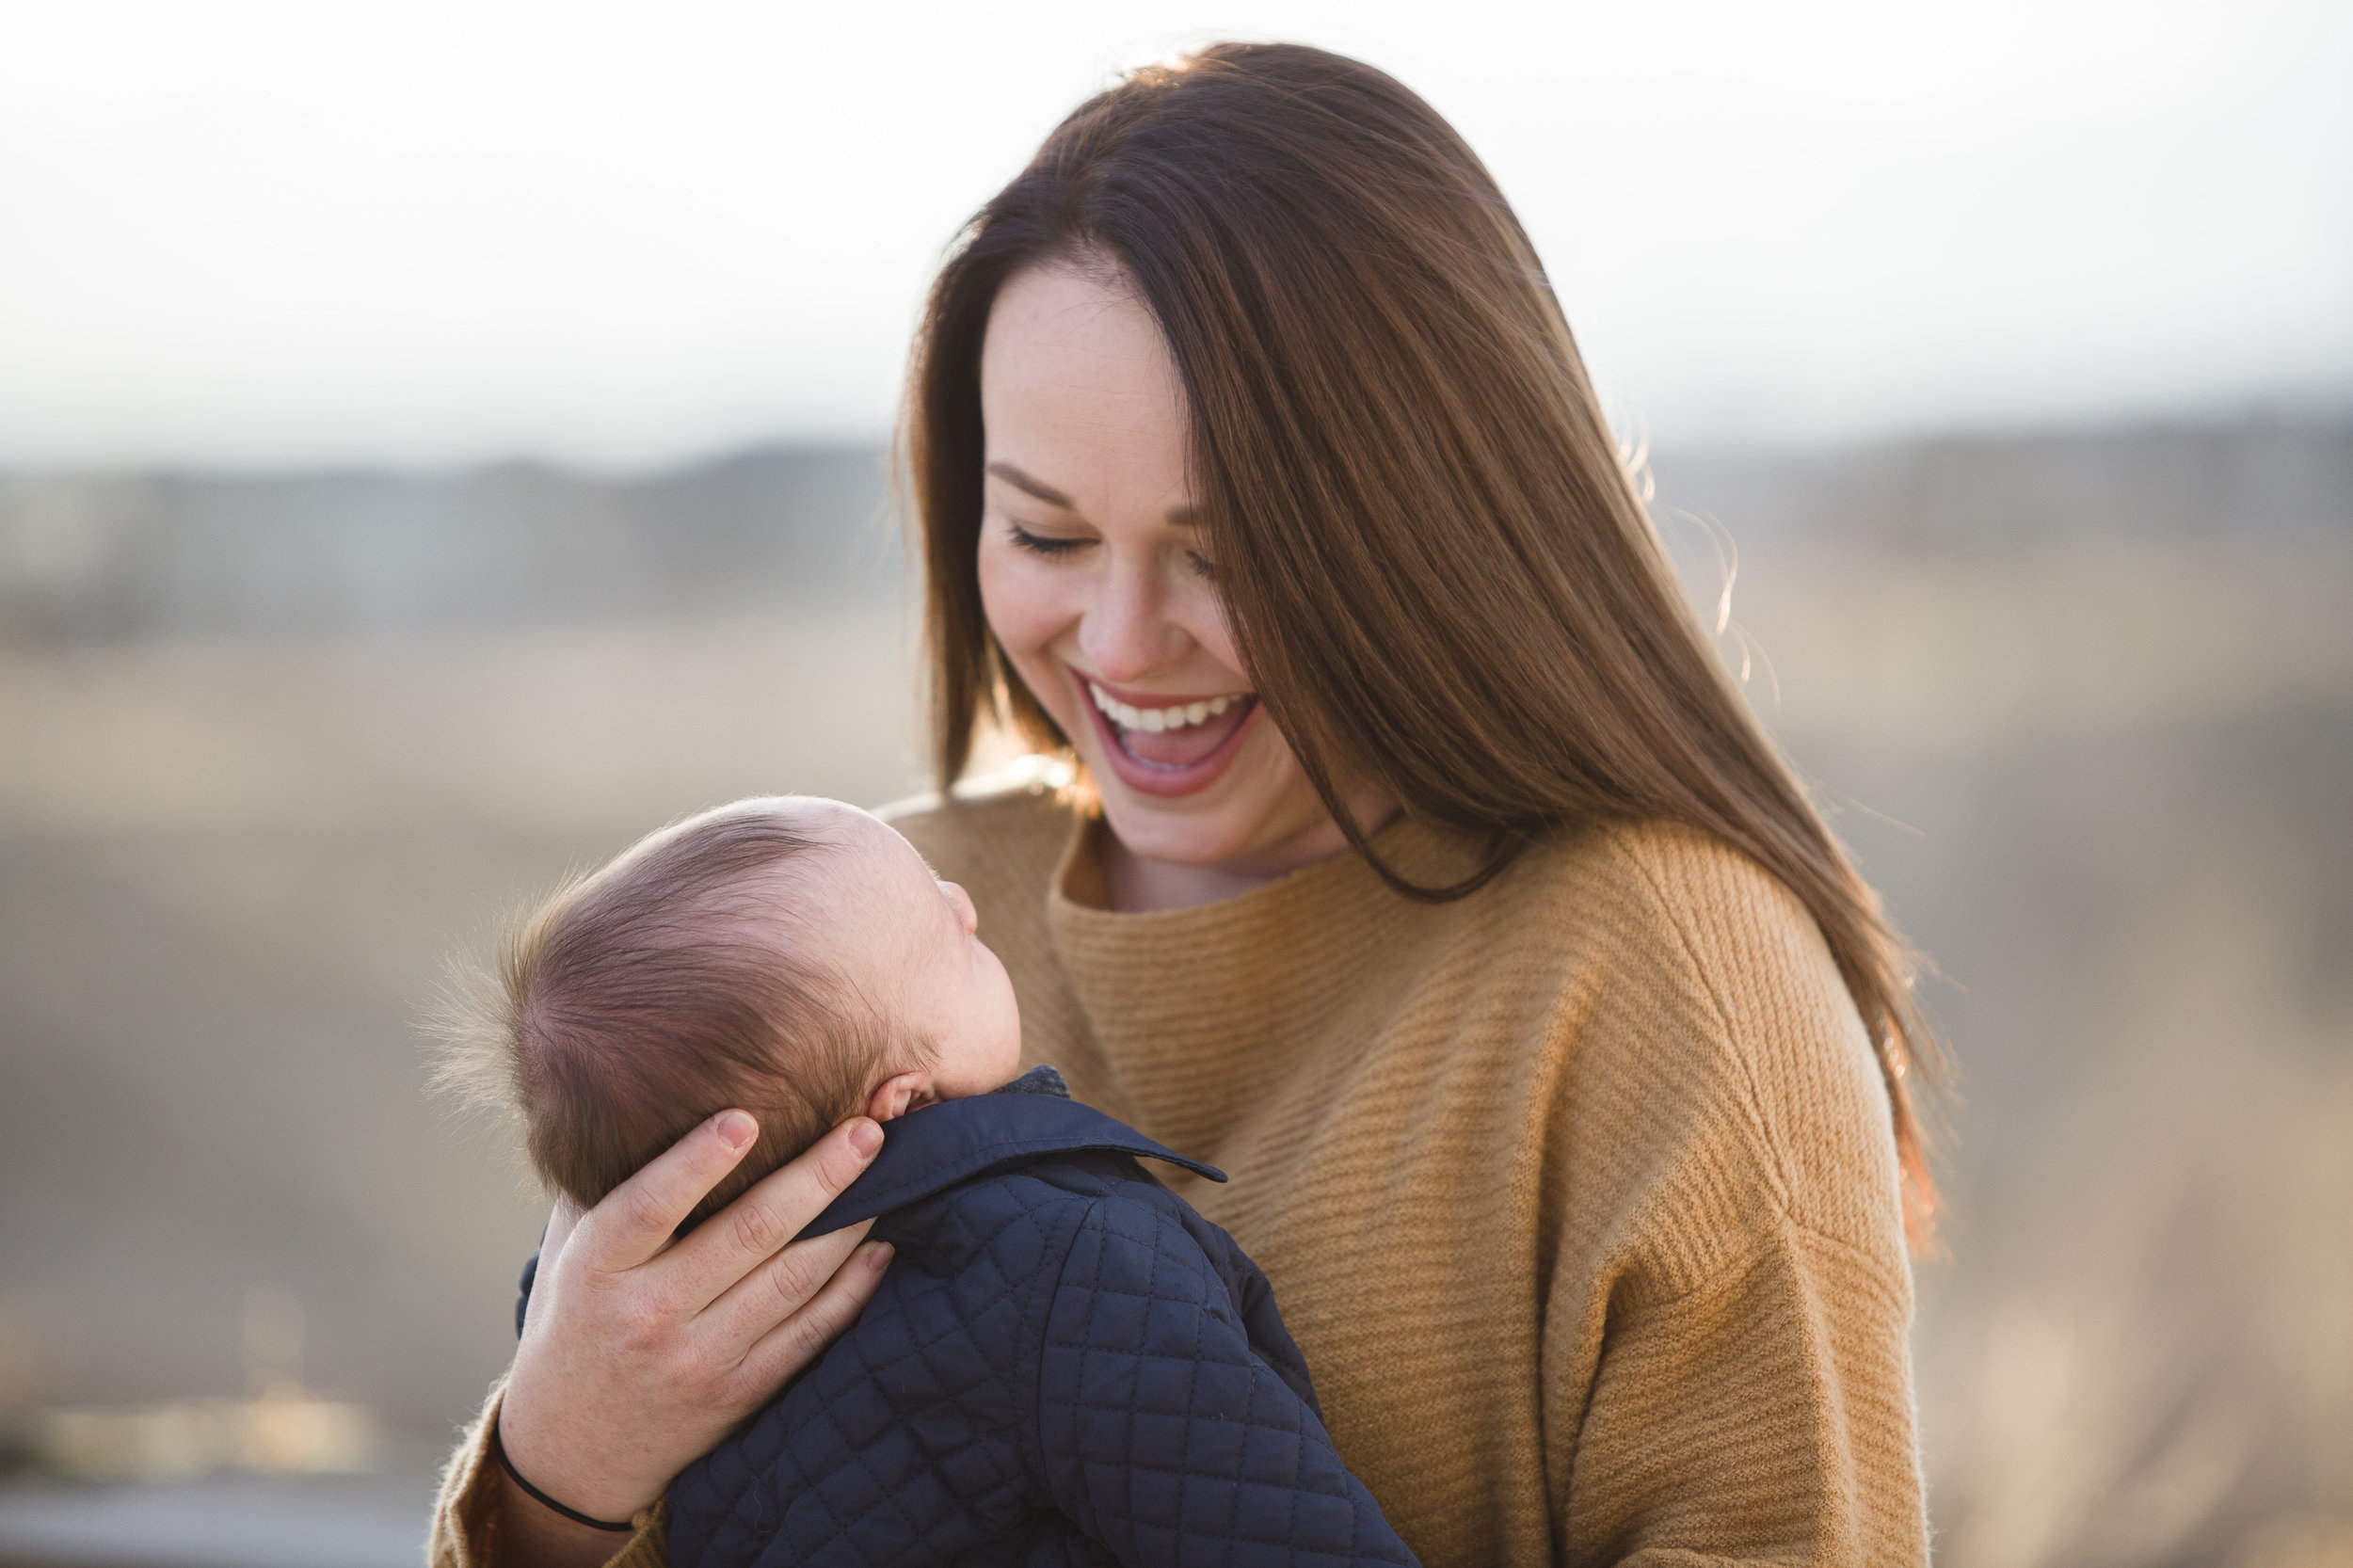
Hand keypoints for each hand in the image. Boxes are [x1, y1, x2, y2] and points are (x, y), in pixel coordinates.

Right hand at [493, 1110, 890, 1562]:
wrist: (571, 1449)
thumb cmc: (575, 1318)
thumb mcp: (565, 1250)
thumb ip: (603, 1182)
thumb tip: (650, 1091)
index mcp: (597, 1269)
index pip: (647, 1207)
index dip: (696, 1164)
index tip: (745, 1118)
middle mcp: (649, 1315)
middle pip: (748, 1235)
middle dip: (817, 1176)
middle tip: (867, 1128)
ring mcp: (700, 1359)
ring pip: (793, 1280)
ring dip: (850, 1222)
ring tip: (890, 1172)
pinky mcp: (741, 1392)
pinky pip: (810, 1331)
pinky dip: (853, 1287)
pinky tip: (882, 1246)